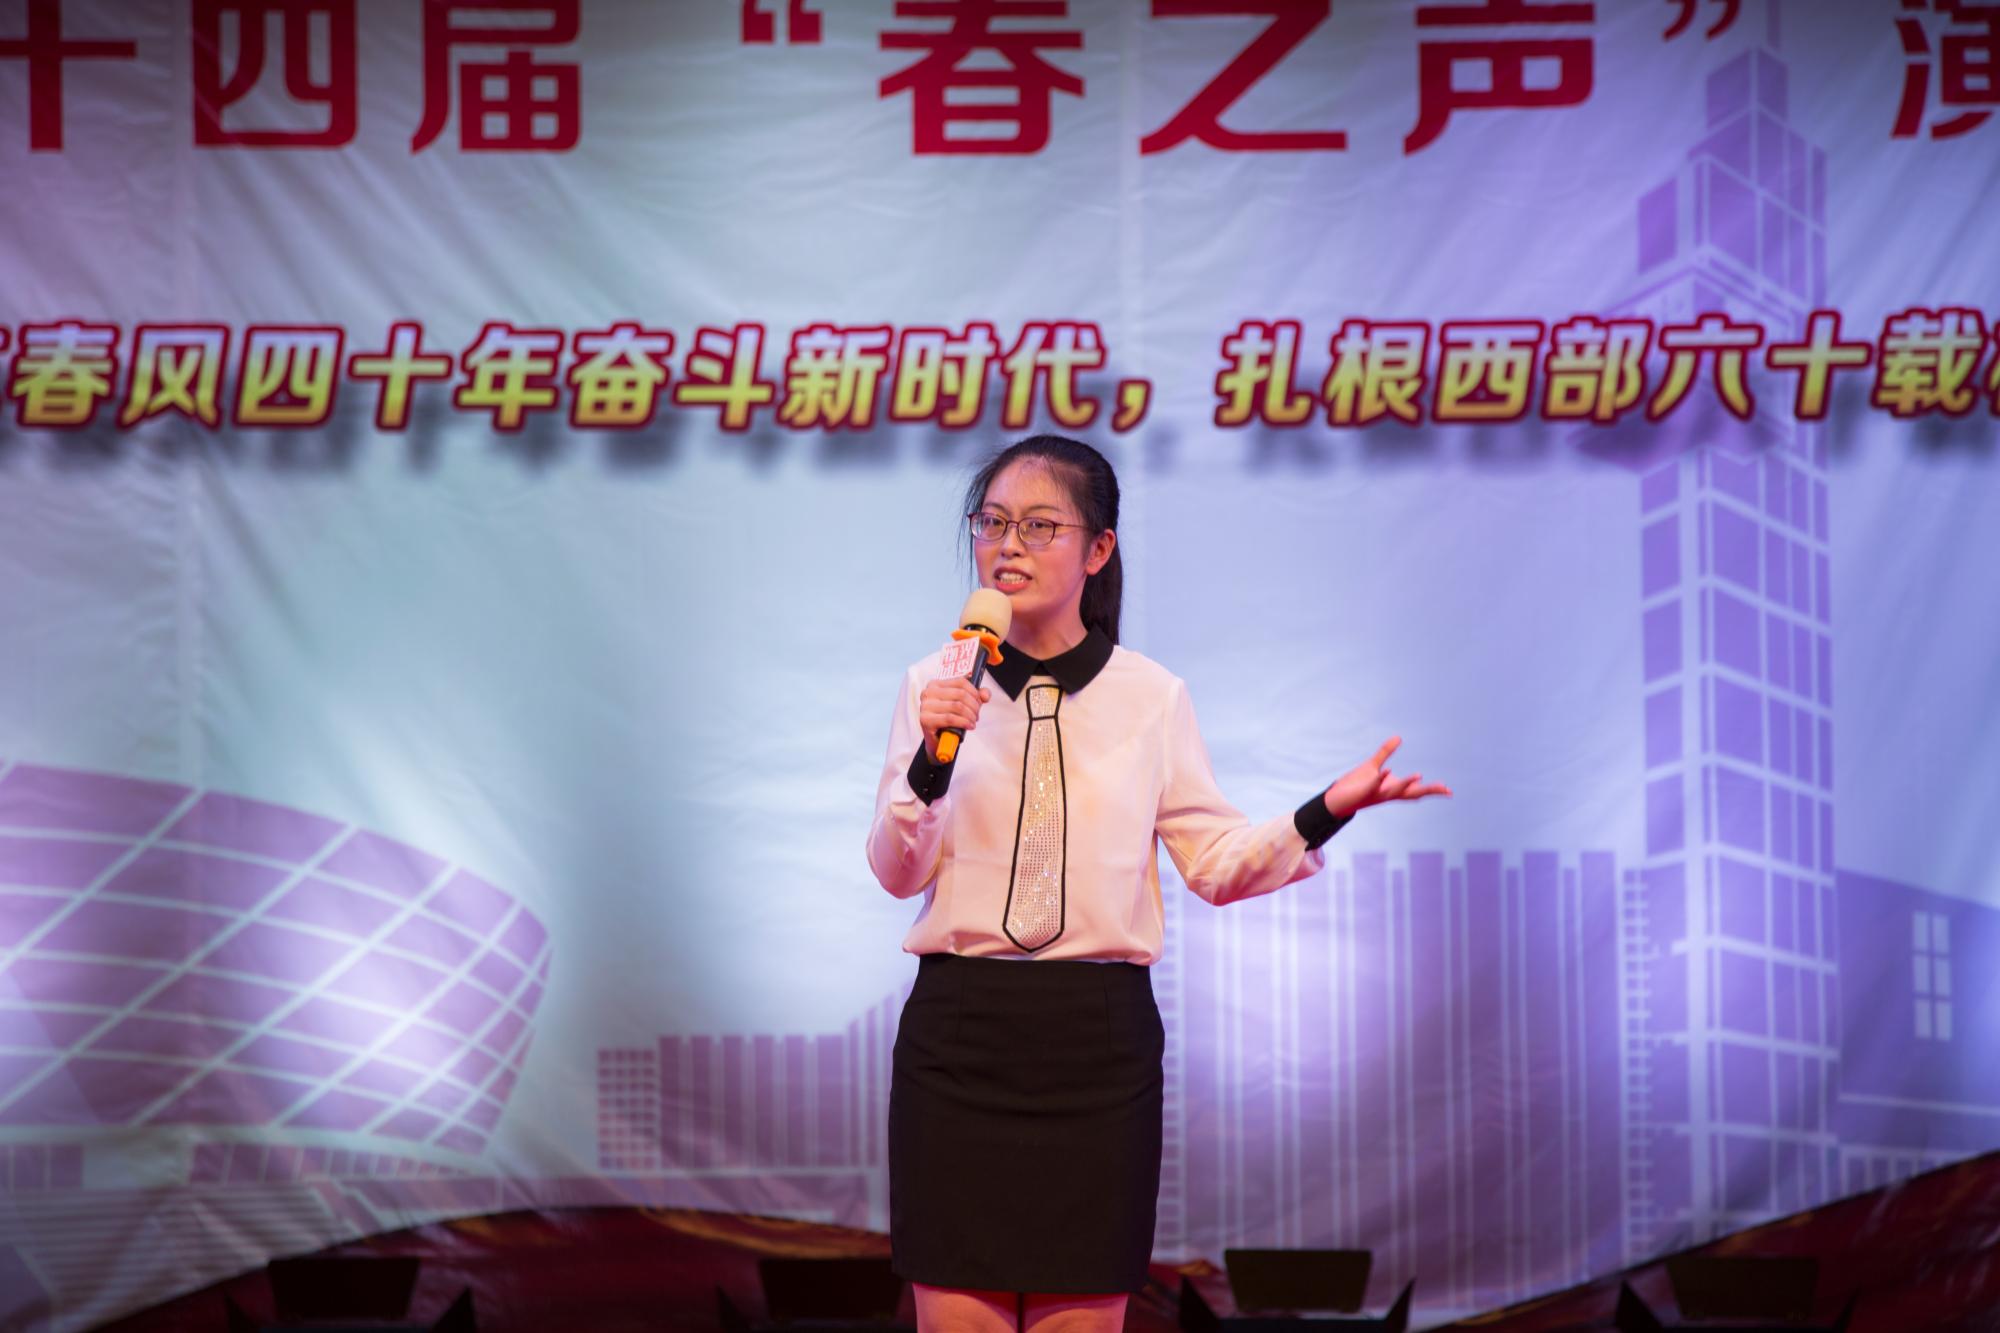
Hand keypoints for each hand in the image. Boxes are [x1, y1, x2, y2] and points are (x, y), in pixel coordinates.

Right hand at [919, 677, 989, 761]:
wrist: (937, 740)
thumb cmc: (949, 719)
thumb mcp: (964, 704)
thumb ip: (977, 695)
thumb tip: (985, 695)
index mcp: (935, 684)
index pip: (961, 682)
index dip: (975, 692)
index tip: (980, 702)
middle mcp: (928, 693)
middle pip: (960, 694)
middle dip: (974, 706)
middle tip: (977, 715)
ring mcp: (925, 706)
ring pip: (956, 706)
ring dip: (970, 715)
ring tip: (973, 721)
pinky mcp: (925, 720)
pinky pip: (950, 718)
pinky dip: (963, 722)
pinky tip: (969, 726)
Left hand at [1322, 736, 1450, 817]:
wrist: (1336, 798)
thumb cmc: (1355, 784)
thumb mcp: (1373, 764)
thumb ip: (1385, 752)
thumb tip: (1399, 737)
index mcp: (1393, 788)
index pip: (1416, 790)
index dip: (1432, 790)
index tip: (1449, 791)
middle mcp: (1388, 794)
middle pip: (1412, 793)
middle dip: (1428, 790)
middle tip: (1445, 789)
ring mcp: (1377, 794)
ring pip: (1395, 792)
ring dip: (1407, 783)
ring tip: (1419, 775)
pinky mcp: (1364, 792)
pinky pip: (1374, 785)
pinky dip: (1380, 779)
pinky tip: (1386, 770)